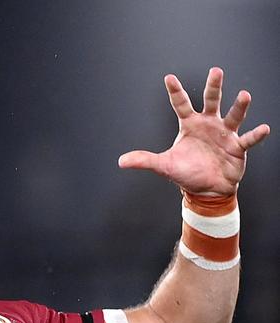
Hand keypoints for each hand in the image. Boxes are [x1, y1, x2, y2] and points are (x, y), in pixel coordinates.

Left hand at [118, 67, 269, 195]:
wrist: (206, 189)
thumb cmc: (186, 173)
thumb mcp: (164, 165)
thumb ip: (145, 160)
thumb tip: (121, 162)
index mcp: (190, 125)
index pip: (181, 104)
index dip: (175, 92)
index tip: (168, 77)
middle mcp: (209, 125)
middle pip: (212, 101)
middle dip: (213, 87)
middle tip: (216, 71)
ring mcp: (225, 134)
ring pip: (233, 116)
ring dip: (239, 107)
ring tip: (244, 95)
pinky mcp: (238, 147)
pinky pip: (248, 139)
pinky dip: (256, 135)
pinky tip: (264, 128)